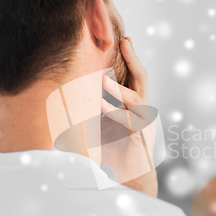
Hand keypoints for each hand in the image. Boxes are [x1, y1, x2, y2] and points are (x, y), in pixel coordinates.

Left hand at [100, 37, 157, 196]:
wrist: (132, 176)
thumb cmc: (115, 149)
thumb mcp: (101, 122)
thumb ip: (94, 107)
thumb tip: (69, 90)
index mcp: (135, 103)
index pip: (134, 74)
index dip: (130, 56)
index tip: (121, 38)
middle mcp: (143, 109)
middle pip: (142, 78)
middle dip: (133, 58)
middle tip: (124, 41)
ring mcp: (145, 121)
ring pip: (136, 98)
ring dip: (118, 88)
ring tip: (102, 80)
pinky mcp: (142, 136)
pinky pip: (129, 121)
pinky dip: (114, 113)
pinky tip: (101, 106)